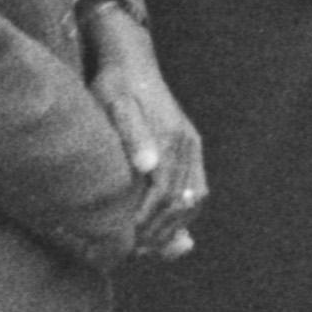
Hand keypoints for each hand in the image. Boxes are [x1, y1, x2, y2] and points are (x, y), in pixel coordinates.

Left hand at [92, 47, 210, 259]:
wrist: (131, 60)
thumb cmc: (113, 86)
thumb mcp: (113, 105)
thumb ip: (131, 135)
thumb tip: (148, 166)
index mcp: (169, 137)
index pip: (164, 195)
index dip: (147, 222)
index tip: (127, 240)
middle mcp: (186, 143)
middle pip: (181, 202)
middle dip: (160, 230)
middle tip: (134, 251)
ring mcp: (192, 144)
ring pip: (194, 198)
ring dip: (175, 225)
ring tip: (149, 244)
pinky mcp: (191, 145)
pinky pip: (198, 187)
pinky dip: (185, 211)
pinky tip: (166, 223)